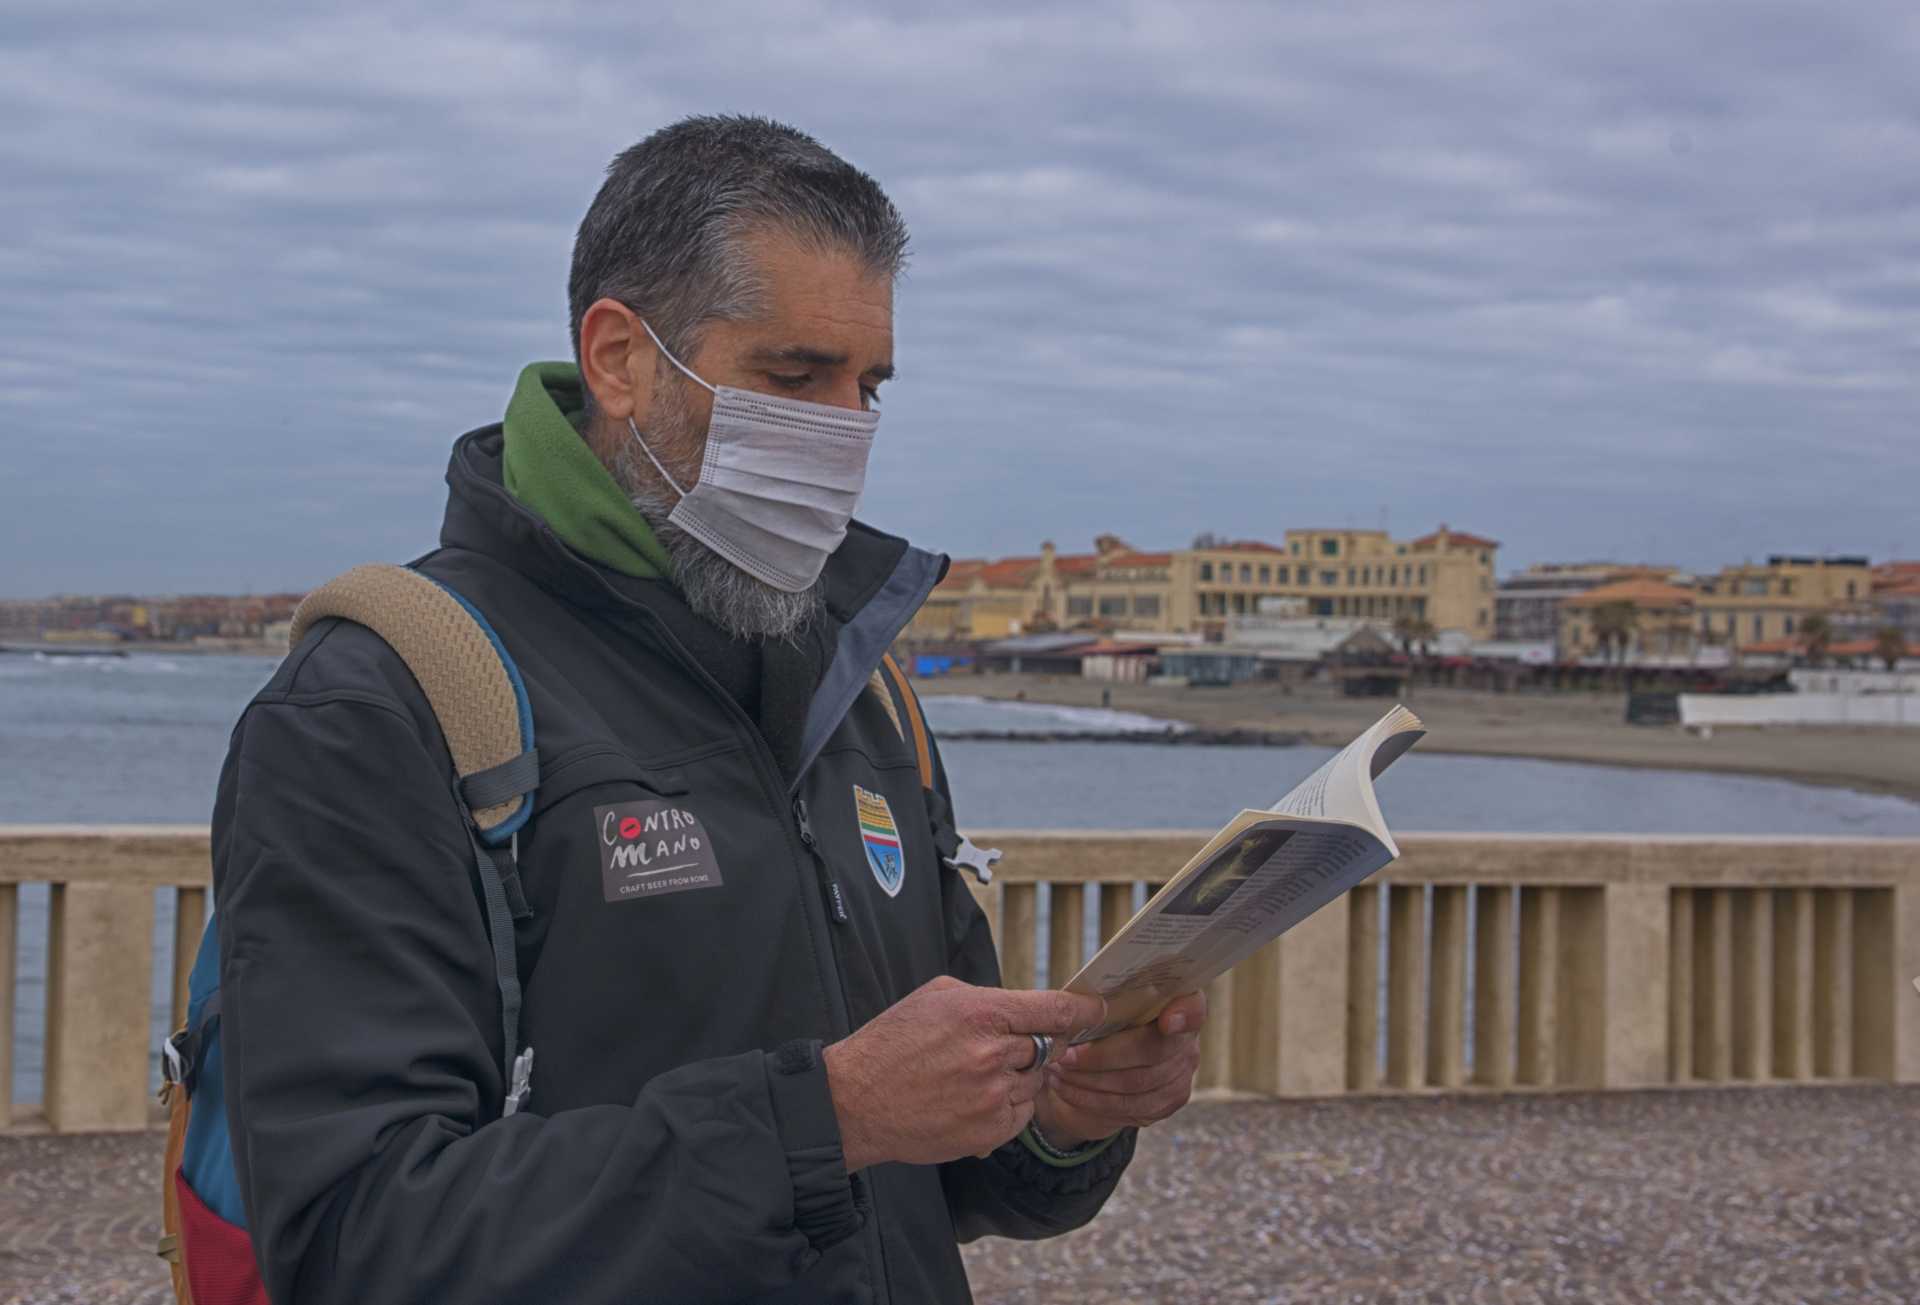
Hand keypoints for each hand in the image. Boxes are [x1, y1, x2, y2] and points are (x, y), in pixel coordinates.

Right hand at [823, 976, 1105, 1170]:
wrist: (857, 1101)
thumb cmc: (894, 1042)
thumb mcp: (938, 996)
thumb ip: (991, 998)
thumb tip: (1032, 1008)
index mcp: (982, 1012)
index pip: (1054, 1009)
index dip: (1082, 1009)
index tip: (1098, 1009)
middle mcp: (992, 1054)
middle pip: (1045, 1046)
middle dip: (1028, 1046)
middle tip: (992, 1050)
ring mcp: (993, 1096)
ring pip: (1034, 1082)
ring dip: (1016, 1078)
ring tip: (972, 1076)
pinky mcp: (989, 1131)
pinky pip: (1022, 1115)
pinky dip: (1007, 1107)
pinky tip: (972, 1100)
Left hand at [1032, 990, 1205, 1147]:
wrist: (1104, 1064)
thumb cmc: (1102, 1022)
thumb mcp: (1102, 1004)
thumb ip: (1102, 1001)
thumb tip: (1078, 1007)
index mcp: (1178, 1004)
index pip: (1193, 1008)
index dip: (1184, 1014)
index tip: (1167, 1020)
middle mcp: (1188, 1042)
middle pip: (1153, 1051)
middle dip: (1102, 1055)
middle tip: (1065, 1054)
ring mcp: (1181, 1077)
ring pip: (1136, 1084)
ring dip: (1089, 1080)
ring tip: (1058, 1070)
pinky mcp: (1166, 1104)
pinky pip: (1128, 1108)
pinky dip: (1090, 1099)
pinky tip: (1066, 1088)